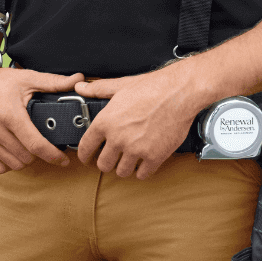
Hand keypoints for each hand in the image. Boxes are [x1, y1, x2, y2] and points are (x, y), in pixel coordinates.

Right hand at [0, 64, 84, 173]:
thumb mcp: (28, 78)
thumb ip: (54, 82)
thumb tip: (79, 79)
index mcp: (10, 115)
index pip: (36, 145)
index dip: (53, 155)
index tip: (63, 160)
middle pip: (26, 158)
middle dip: (39, 155)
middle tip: (44, 146)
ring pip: (12, 165)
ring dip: (24, 160)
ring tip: (29, 148)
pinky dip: (8, 163)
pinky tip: (14, 151)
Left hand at [73, 68, 200, 178]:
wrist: (181, 92)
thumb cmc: (154, 87)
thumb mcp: (122, 85)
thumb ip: (99, 89)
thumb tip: (80, 88)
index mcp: (106, 122)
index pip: (85, 148)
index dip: (84, 155)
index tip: (87, 158)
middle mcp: (118, 138)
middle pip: (103, 165)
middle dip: (107, 162)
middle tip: (113, 158)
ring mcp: (136, 150)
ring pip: (122, 172)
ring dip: (125, 167)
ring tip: (130, 160)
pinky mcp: (154, 157)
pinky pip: (142, 175)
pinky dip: (143, 171)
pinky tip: (145, 163)